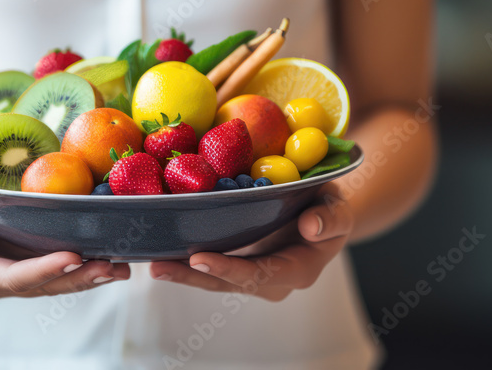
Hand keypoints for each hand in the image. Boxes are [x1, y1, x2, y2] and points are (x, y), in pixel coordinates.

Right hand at [0, 188, 129, 300]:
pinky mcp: (29, 265)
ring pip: (54, 284)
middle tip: (111, 267)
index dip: (42, 271)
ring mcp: (14, 275)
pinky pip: (58, 272)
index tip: (72, 258)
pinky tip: (114, 261)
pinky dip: (86, 268)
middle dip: (76, 279)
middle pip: (40, 286)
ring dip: (88, 278)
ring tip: (121, 268)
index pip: (10, 277)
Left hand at [149, 182, 351, 301]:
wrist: (322, 213)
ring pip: (213, 278)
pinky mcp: (236, 261)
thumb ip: (331, 218)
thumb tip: (310, 226)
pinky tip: (159, 250)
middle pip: (227, 283)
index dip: (229, 269)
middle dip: (192, 277)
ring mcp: (251, 273)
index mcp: (297, 270)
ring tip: (151, 263)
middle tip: (158, 266)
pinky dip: (185, 260)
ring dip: (182, 272)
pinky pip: (209, 265)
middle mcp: (270, 280)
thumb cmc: (329, 209)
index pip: (260, 274)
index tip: (200, 260)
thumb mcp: (339, 209)